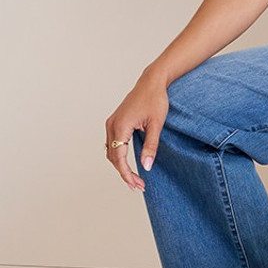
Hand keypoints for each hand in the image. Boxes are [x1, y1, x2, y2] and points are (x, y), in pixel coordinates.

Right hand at [105, 73, 168, 190]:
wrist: (151, 82)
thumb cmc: (155, 100)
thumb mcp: (156, 125)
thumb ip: (151, 146)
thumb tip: (146, 166)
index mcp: (120, 126)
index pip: (119, 158)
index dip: (127, 174)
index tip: (137, 185)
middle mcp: (112, 125)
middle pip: (113, 157)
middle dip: (124, 173)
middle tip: (139, 185)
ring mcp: (112, 123)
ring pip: (111, 152)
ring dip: (121, 166)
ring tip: (135, 179)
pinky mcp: (115, 122)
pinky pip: (113, 144)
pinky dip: (119, 156)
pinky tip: (129, 164)